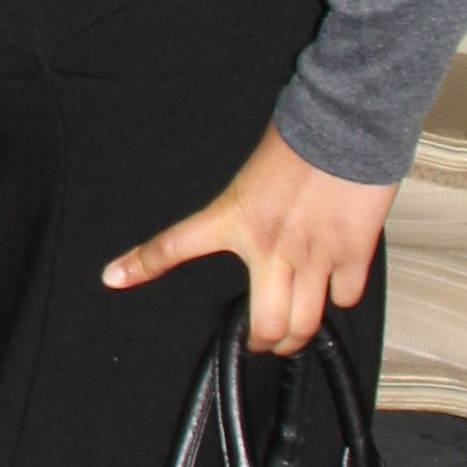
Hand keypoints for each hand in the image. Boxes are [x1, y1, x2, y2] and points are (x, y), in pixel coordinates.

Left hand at [104, 122, 394, 355]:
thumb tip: (256, 222)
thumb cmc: (302, 137)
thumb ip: (249, 205)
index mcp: (235, 217)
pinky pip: (346, 298)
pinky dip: (341, 296)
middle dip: (262, 343)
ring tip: (294, 334)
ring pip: (304, 325)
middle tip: (261, 342)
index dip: (141, 263)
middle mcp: (271, 246)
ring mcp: (313, 255)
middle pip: (265, 326)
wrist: (346, 123)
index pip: (175, 244)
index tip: (114, 277)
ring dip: (298, 336)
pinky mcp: (352, 254)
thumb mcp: (255, 171)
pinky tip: (336, 288)